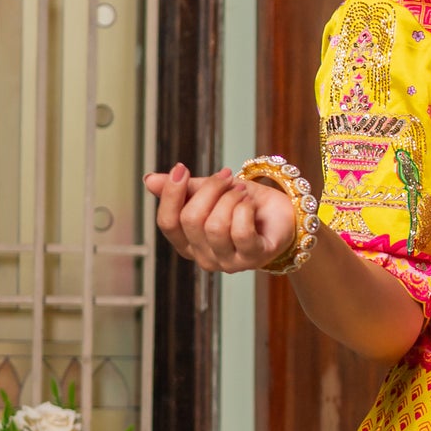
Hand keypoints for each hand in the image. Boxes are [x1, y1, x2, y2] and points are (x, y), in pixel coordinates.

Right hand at [146, 163, 294, 273]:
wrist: (282, 213)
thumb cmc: (243, 204)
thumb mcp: (210, 191)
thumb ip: (183, 189)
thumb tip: (149, 180)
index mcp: (187, 242)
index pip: (167, 223)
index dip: (171, 194)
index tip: (182, 167)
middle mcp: (203, 257)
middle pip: (190, 220)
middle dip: (209, 190)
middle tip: (226, 178)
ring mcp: (227, 263)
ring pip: (215, 226)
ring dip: (230, 198)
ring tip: (241, 192)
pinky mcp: (252, 258)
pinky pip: (240, 232)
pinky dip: (244, 209)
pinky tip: (250, 204)